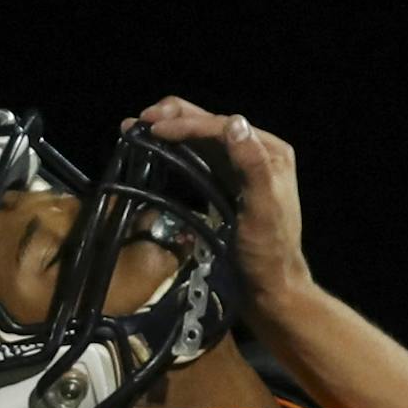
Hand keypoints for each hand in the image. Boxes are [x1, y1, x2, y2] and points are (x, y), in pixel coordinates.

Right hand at [125, 97, 309, 307]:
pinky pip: (197, 159)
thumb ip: (253, 166)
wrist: (269, 288)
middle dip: (173, 119)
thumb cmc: (268, 253)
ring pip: (200, 140)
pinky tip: (153, 149)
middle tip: (138, 122)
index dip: (187, 124)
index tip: (153, 128)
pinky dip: (174, 151)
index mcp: (271, 152)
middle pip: (210, 126)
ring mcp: (240, 169)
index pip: (223, 127)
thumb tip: (235, 122)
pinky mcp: (225, 185)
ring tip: (136, 129)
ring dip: (169, 132)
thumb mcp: (262, 210)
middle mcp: (258, 154)